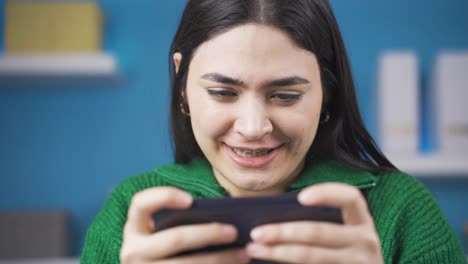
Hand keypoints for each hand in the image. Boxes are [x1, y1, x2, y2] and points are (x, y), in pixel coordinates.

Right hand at [120, 186, 249, 263]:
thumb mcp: (163, 233)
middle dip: (209, 234)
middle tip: (234, 231)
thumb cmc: (166, 249)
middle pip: (175, 239)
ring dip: (219, 259)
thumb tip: (225, 216)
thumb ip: (182, 222)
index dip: (164, 197)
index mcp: (134, 227)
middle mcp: (132, 251)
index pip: (141, 203)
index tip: (191, 200)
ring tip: (243, 255)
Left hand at [246, 183, 382, 263]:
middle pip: (319, 231)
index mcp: (361, 220)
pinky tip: (268, 263)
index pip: (351, 197)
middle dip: (282, 231)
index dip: (327, 193)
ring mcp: (360, 263)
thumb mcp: (338, 234)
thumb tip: (271, 217)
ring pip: (311, 255)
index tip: (300, 197)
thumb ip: (316, 221)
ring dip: (278, 252)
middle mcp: (366, 240)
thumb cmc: (341, 252)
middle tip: (255, 232)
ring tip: (254, 248)